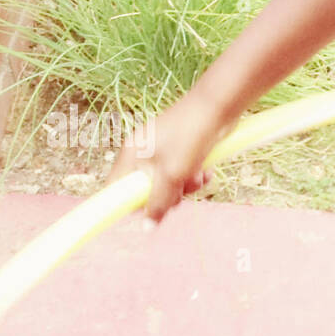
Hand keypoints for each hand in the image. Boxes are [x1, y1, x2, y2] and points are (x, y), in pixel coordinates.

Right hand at [106, 87, 235, 222]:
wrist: (218, 107)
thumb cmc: (191, 136)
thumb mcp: (173, 174)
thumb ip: (158, 201)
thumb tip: (146, 227)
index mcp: (131, 155)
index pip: (116, 188)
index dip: (130, 204)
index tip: (149, 213)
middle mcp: (142, 153)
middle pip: (146, 190)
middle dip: (167, 196)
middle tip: (181, 190)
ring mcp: (162, 151)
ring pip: (169, 184)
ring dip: (186, 187)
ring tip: (198, 176)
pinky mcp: (181, 150)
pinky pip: (182, 173)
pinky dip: (195, 176)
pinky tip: (206, 170)